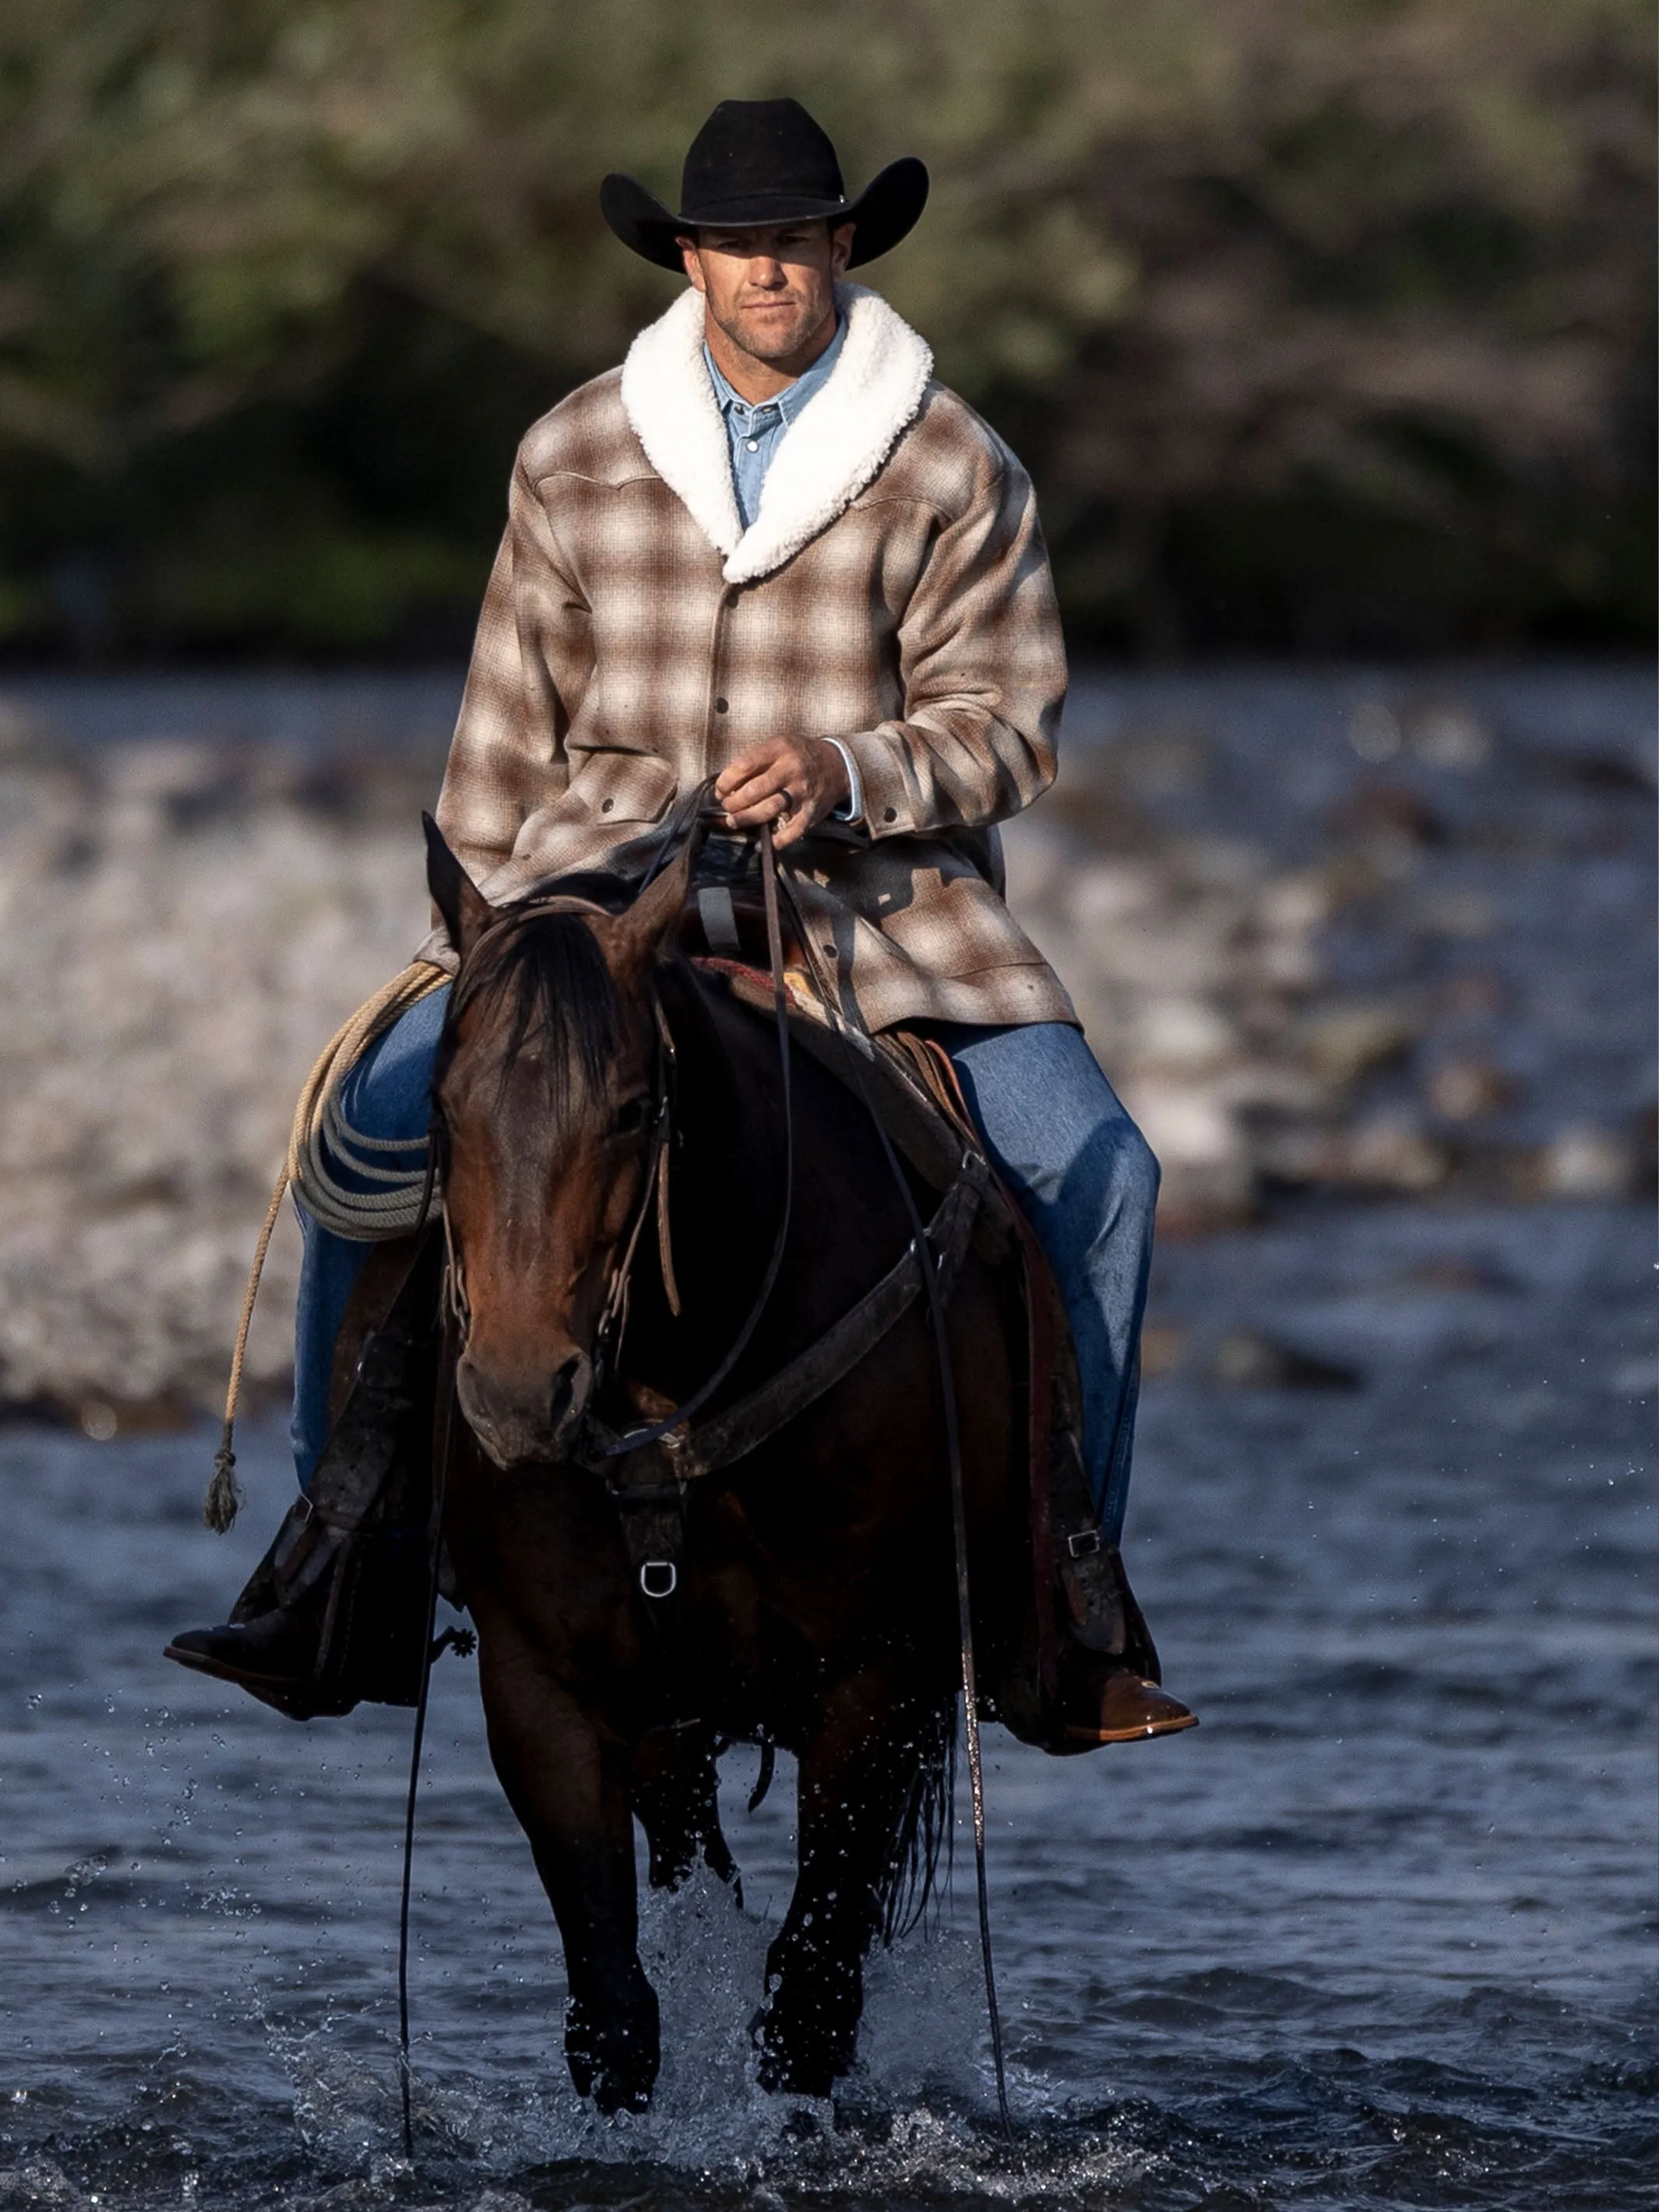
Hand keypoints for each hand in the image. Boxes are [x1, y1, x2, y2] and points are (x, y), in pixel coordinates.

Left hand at [714, 736, 849, 852]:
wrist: (837, 766)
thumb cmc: (799, 755)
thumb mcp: (779, 745)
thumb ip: (756, 760)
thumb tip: (727, 783)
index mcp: (779, 750)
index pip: (745, 765)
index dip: (726, 780)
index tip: (720, 789)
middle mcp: (791, 770)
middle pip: (754, 790)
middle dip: (734, 802)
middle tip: (727, 806)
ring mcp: (802, 792)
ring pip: (768, 809)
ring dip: (746, 818)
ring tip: (734, 821)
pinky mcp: (811, 812)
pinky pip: (792, 831)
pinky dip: (776, 841)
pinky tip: (761, 844)